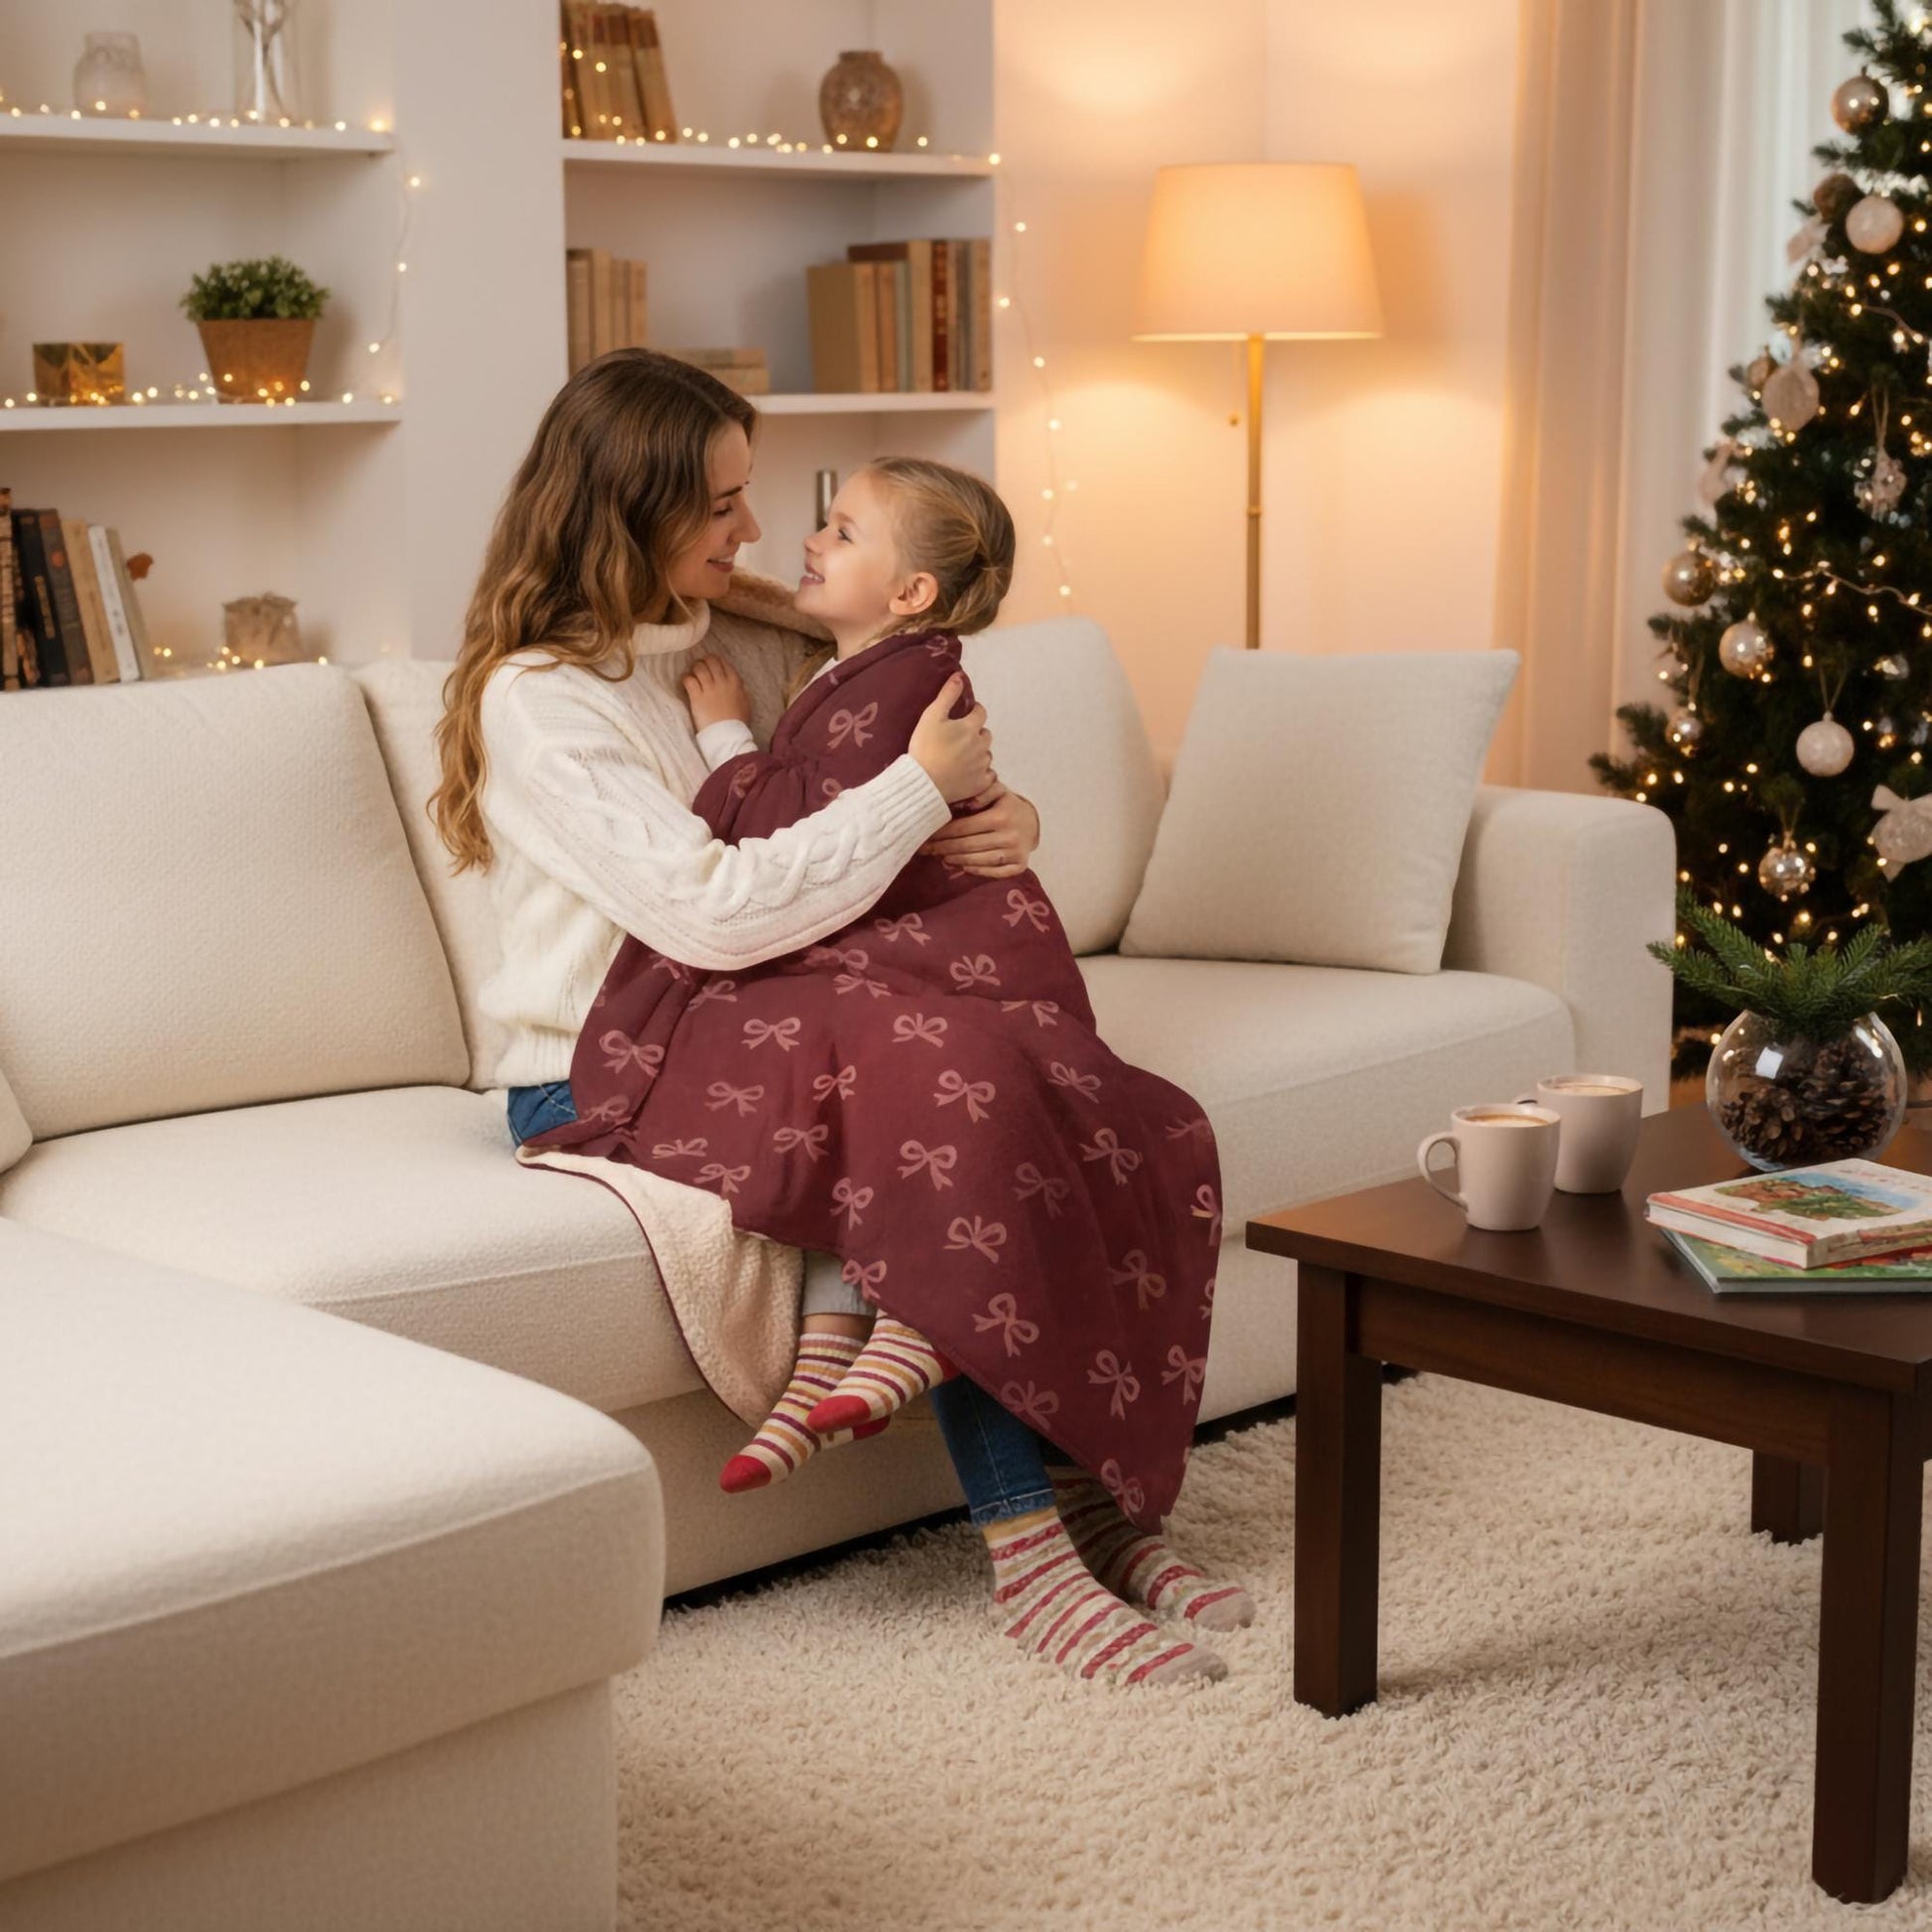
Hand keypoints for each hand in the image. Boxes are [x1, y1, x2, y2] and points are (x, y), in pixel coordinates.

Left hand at [682, 655, 750, 730]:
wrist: (728, 735)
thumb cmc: (738, 723)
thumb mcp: (745, 703)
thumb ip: (740, 691)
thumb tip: (736, 685)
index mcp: (735, 682)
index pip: (723, 663)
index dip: (715, 661)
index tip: (711, 664)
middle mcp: (722, 682)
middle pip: (710, 661)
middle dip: (703, 662)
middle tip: (699, 666)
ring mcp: (709, 689)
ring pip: (699, 668)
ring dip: (694, 669)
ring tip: (692, 674)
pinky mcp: (697, 697)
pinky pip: (689, 680)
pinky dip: (686, 679)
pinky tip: (686, 684)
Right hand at [908, 673, 994, 803]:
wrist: (923, 782)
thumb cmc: (925, 747)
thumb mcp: (931, 716)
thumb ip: (947, 695)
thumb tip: (959, 676)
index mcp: (970, 727)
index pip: (981, 712)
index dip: (975, 711)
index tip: (967, 713)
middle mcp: (981, 745)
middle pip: (986, 734)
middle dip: (977, 733)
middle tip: (961, 738)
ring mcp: (982, 765)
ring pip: (986, 754)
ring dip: (979, 753)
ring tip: (963, 757)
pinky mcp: (980, 783)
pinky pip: (989, 775)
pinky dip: (983, 773)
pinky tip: (971, 773)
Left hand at [919, 781, 1040, 878]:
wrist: (1034, 822)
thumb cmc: (1008, 805)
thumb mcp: (997, 791)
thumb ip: (981, 791)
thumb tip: (962, 804)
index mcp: (1000, 817)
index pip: (964, 827)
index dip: (943, 833)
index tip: (926, 835)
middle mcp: (1008, 836)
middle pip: (967, 845)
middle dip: (943, 848)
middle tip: (925, 849)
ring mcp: (1015, 853)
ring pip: (978, 860)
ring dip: (956, 860)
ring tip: (940, 857)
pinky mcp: (1019, 866)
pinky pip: (994, 872)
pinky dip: (976, 870)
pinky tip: (962, 866)